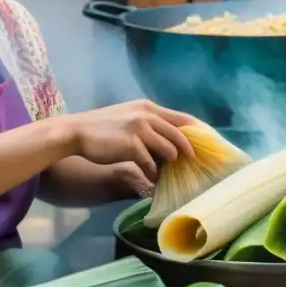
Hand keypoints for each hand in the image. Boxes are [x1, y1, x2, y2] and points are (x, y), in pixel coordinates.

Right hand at [62, 100, 198, 182]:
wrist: (76, 132)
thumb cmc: (102, 128)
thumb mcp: (129, 118)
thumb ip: (150, 125)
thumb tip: (171, 141)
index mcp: (148, 108)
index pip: (182, 118)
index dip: (198, 131)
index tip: (209, 142)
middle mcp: (147, 115)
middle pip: (180, 134)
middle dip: (189, 151)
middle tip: (193, 163)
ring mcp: (139, 128)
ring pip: (168, 149)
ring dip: (169, 164)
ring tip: (165, 172)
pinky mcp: (131, 144)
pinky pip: (151, 163)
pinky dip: (153, 173)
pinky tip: (150, 178)